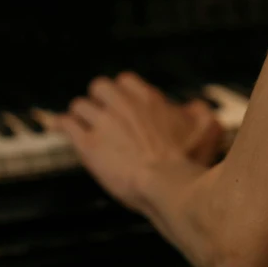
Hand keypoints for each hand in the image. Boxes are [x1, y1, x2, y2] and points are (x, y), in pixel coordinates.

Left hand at [56, 72, 223, 210]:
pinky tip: (61, 128)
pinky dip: (62, 125)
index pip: (125, 81)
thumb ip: (200, 111)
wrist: (167, 185)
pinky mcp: (88, 145)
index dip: (122, 93)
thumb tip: (193, 106)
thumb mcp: (207, 128)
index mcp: (148, 99)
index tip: (124, 104)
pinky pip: (66, 124)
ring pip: (80, 105)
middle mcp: (123, 105)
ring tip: (81, 123)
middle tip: (102, 114)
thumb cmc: (188, 161)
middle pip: (99, 87)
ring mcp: (103, 123)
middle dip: (99, 99)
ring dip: (81, 115)